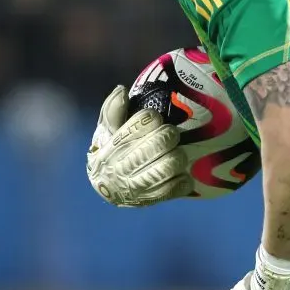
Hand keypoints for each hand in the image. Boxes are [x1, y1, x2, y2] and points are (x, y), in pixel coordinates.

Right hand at [86, 85, 192, 206]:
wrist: (106, 188)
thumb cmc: (111, 149)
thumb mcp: (107, 129)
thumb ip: (113, 109)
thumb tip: (121, 91)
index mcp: (113, 144)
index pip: (142, 123)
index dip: (152, 118)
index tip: (153, 119)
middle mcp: (123, 166)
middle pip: (160, 143)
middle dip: (170, 135)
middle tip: (171, 134)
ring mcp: (137, 185)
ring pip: (170, 165)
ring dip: (178, 156)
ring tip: (177, 153)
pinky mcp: (150, 199)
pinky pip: (175, 188)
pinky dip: (183, 180)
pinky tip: (181, 174)